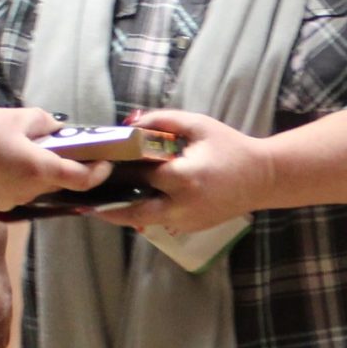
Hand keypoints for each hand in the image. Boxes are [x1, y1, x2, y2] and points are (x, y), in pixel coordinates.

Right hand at [0, 108, 108, 211]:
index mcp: (40, 169)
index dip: (98, 170)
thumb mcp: (14, 117)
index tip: (104, 161)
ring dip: (37, 171)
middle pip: (59, 181)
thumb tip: (56, 129)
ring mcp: (12, 201)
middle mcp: (30, 191)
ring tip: (19, 149)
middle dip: (63, 165)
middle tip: (58, 145)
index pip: (83, 178)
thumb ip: (43, 122)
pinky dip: (16, 178)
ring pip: (36, 186)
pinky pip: (16, 191)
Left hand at [96, 108, 268, 235]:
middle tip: (83, 201)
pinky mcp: (190, 228)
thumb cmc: (231, 147)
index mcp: (184, 177)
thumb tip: (129, 123)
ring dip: (122, 213)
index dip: (118, 169)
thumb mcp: (198, 125)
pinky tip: (129, 202)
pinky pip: (159, 220)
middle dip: (107, 208)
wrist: (263, 177)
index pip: (140, 175)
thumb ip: (162, 119)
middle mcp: (182, 205)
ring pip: (143, 221)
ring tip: (98, 203)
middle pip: (133, 211)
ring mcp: (186, 220)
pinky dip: (144, 212)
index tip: (98, 165)